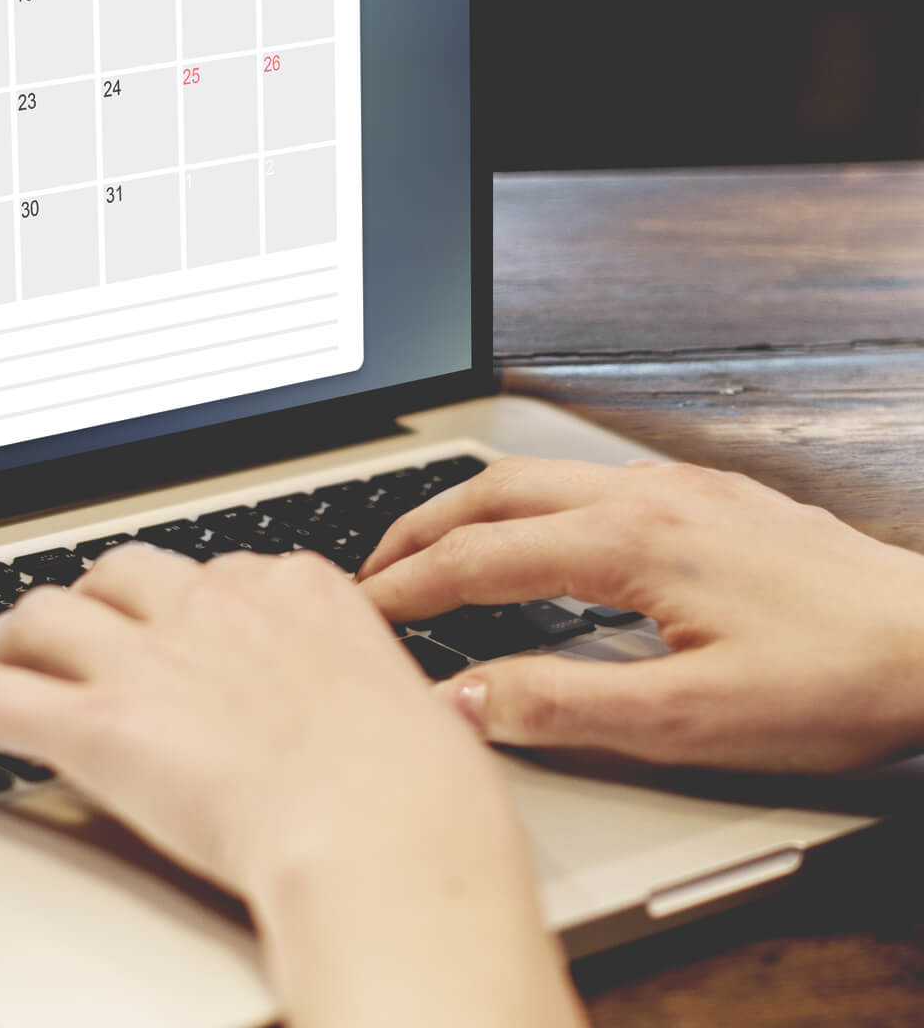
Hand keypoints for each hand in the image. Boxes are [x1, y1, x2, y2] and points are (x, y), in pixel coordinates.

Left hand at [0, 546, 581, 1027]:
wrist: (387, 834)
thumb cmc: (419, 795)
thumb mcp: (411, 710)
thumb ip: (363, 691)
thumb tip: (377, 712)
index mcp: (294, 590)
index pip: (215, 569)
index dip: (178, 602)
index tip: (168, 624)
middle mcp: (213, 605)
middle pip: (119, 572)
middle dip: (90, 599)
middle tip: (73, 632)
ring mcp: (149, 660)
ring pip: (44, 615)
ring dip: (9, 634)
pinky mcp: (97, 723)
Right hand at [358, 457, 923, 771]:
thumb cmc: (839, 684)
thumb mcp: (691, 723)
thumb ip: (564, 707)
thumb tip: (463, 700)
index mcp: (634, 542)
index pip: (480, 558)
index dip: (406, 589)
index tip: (358, 616)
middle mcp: (651, 496)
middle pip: (493, 489)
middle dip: (416, 527)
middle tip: (368, 573)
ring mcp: (685, 489)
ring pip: (540, 475)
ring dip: (470, 510)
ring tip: (431, 552)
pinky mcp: (715, 500)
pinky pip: (589, 481)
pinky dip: (528, 507)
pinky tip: (534, 543)